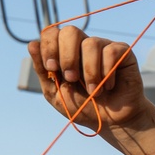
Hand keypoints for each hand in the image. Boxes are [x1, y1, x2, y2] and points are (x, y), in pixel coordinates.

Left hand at [28, 25, 149, 131]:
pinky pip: (111, 52)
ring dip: (90, 72)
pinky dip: (107, 72)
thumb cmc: (83, 107)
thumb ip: (42, 70)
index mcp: (65, 52)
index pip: (52, 33)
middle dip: (68, 57)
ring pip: (91, 44)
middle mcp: (83, 46)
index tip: (51, 68)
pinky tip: (109, 86)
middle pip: (71, 31)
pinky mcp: (122, 52)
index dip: (49, 47)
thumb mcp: (55, 93)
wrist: (111, 122)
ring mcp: (103, 47)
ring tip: (93, 91)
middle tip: (72, 78)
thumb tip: (31, 43)